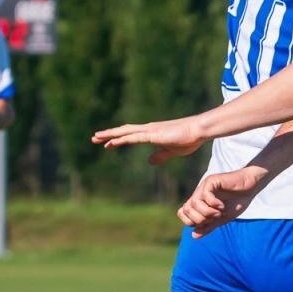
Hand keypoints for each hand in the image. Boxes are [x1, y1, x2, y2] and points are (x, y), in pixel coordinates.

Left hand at [91, 117, 207, 164]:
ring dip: (110, 135)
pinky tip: (110, 143)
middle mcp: (148, 129)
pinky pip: (132, 138)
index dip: (119, 139)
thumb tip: (149, 162)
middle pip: (124, 131)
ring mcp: (149, 131)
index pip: (131, 135)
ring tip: (96, 138)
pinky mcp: (152, 135)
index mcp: (152, 133)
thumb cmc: (189, 139)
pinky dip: (120, 139)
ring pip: (124, 132)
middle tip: (94, 138)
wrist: (198, 130)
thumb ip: (160, 156)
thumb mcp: (172, 151)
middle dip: (108, 135)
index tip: (107, 144)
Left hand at [178, 167, 269, 235]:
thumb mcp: (222, 219)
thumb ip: (208, 226)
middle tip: (215, 217)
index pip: (182, 213)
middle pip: (186, 210)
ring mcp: (204, 187)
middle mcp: (198, 194)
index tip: (208, 221)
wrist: (250, 188)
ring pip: (195, 203)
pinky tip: (222, 205)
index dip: (192, 222)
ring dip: (209, 212)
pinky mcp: (211, 181)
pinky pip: (205, 195)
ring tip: (220, 211)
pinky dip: (214, 203)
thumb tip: (193, 236)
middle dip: (201, 218)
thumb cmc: (237, 201)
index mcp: (199, 203)